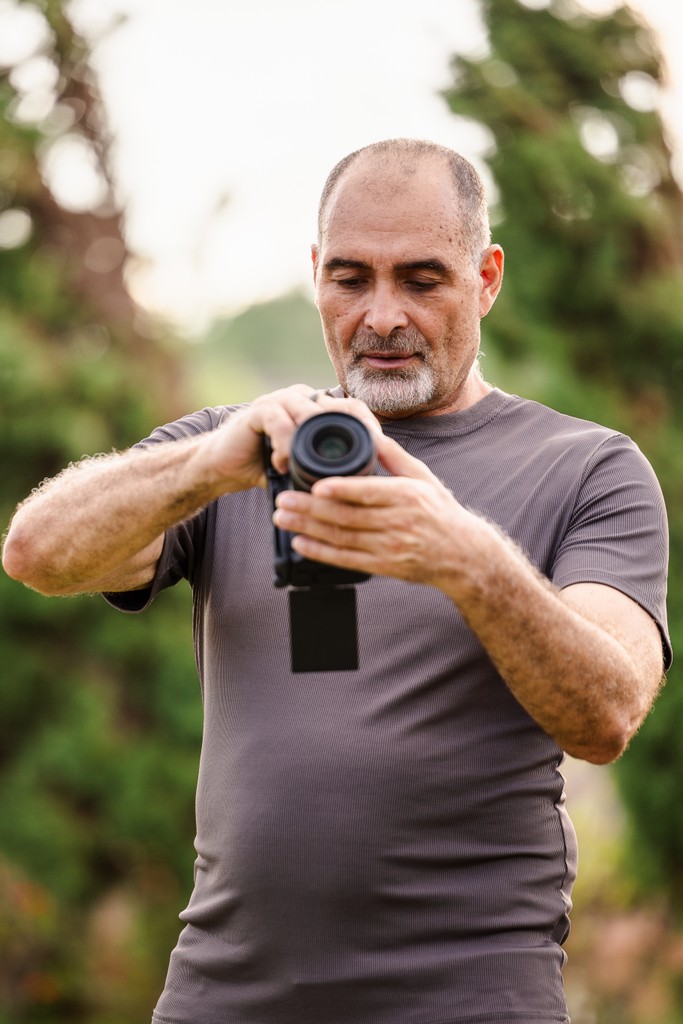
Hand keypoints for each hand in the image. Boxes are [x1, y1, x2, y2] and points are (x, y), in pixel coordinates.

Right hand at [201, 384, 383, 492]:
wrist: (223, 467)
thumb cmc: (265, 468)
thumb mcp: (303, 469)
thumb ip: (328, 469)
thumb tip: (363, 488)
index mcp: (315, 409)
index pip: (351, 407)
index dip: (367, 424)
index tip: (379, 448)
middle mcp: (300, 398)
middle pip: (334, 406)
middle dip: (347, 434)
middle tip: (354, 461)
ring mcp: (279, 401)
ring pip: (308, 414)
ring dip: (311, 445)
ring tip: (305, 469)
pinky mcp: (259, 410)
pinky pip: (279, 421)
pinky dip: (285, 444)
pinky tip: (281, 465)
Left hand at [273, 433, 478, 588]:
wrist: (462, 555)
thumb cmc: (440, 511)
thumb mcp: (423, 477)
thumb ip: (393, 455)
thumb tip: (369, 430)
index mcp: (407, 497)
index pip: (370, 493)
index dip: (341, 490)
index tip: (316, 483)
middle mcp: (398, 523)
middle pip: (348, 517)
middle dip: (311, 508)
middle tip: (283, 499)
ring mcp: (390, 548)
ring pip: (342, 538)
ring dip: (308, 528)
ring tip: (283, 517)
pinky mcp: (383, 566)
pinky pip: (346, 560)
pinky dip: (321, 552)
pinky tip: (300, 543)